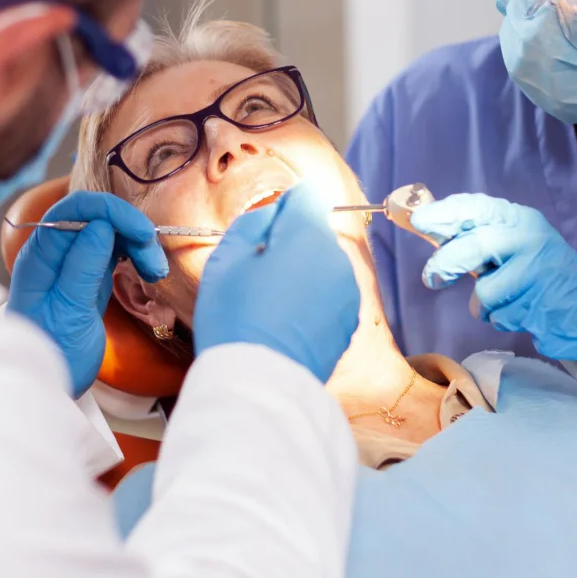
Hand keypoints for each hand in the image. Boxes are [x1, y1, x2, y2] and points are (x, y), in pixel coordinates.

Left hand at [8, 192, 168, 397]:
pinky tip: (149, 272)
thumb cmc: (52, 356)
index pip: (74, 209)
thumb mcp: (69, 315)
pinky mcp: (88, 276)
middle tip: (154, 260)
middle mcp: (54, 254)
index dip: (110, 211)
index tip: (141, 232)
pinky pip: (114, 252)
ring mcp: (72, 263)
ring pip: (109, 232)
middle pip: (96, 216)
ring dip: (137, 244)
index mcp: (41, 257)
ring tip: (155, 272)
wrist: (49, 388)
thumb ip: (82, 269)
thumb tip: (99, 226)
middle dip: (129, 229)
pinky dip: (135, 257)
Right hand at [193, 182, 360, 382]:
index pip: (304, 195)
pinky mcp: (350, 319)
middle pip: (315, 231)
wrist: (260, 382)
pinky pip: (331, 293)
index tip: (263, 236)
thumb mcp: (227, 259)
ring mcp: (347, 289)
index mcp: (306, 234)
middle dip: (291, 243)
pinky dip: (314, 300)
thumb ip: (254, 222)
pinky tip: (288, 323)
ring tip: (272, 305)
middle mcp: (336, 256)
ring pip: (323, 263)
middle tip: (260, 276)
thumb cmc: (236, 320)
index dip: (281, 211)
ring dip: (304, 272)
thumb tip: (276, 213)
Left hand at [411, 193, 576, 387]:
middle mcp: (531, 238)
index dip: (445, 213)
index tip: (419, 221)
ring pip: (487, 289)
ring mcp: (539, 271)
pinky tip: (522, 312)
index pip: (477, 206)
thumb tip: (432, 231)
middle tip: (431, 279)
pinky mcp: (542, 303)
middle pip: (476, 245)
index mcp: (521, 220)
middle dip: (447, 263)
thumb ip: (479, 239)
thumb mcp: (513, 247)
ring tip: (504, 302)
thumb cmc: (541, 276)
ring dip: (485, 304)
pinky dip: (503, 319)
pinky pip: (502, 314)